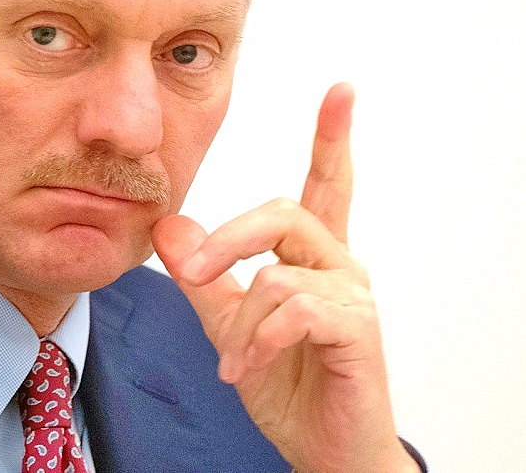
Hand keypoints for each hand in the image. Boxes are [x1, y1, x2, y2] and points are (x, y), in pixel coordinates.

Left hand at [152, 83, 417, 472]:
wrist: (323, 450)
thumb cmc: (288, 384)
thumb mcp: (230, 326)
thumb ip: (204, 278)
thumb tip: (167, 225)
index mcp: (311, 256)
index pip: (326, 183)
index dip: (333, 137)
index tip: (342, 90)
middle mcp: (339, 264)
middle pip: (283, 211)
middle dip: (229, 239)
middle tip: (197, 271)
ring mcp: (352, 294)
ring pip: (276, 273)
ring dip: (239, 323)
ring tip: (232, 362)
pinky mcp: (357, 328)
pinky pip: (293, 310)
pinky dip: (256, 342)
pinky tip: (245, 370)